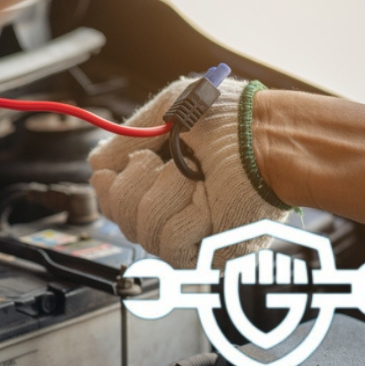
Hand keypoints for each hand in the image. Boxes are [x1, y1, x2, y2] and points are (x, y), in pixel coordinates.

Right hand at [89, 78, 290, 267]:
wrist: (268, 136)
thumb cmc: (232, 118)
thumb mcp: (166, 113)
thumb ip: (126, 138)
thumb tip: (97, 164)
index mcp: (157, 178)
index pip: (109, 198)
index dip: (111, 183)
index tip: (131, 162)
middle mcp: (167, 208)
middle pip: (117, 215)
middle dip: (137, 183)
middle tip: (170, 164)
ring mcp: (186, 232)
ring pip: (140, 229)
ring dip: (166, 194)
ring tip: (195, 178)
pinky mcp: (206, 252)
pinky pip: (169, 243)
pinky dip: (185, 216)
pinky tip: (205, 202)